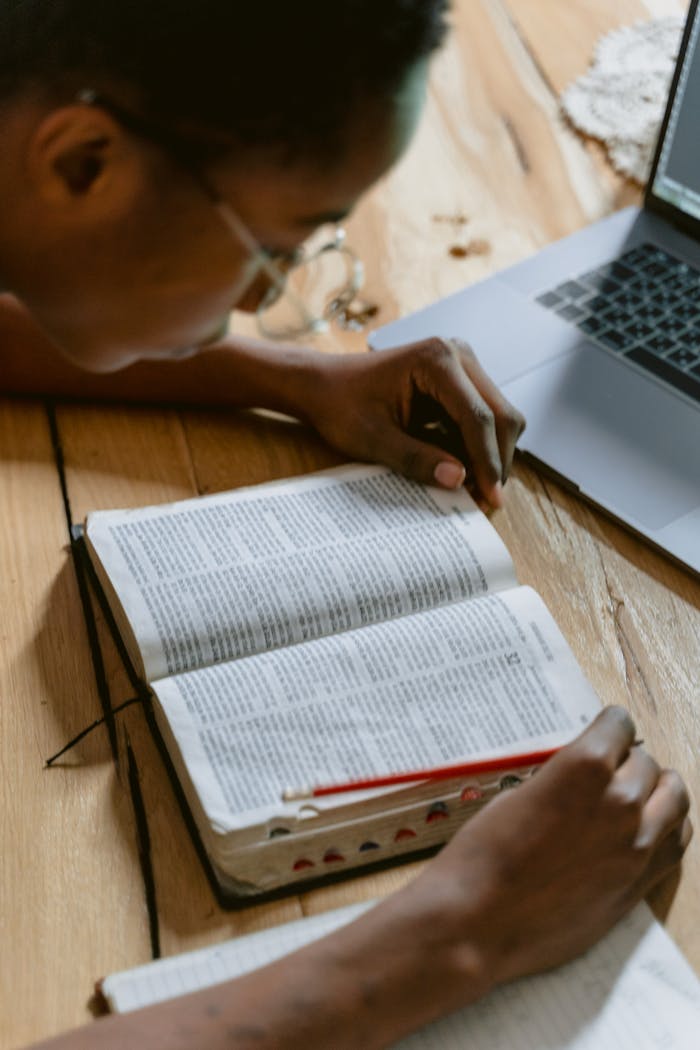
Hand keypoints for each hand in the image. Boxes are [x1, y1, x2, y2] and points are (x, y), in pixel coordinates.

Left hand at [305, 339, 525, 507]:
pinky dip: (478, 447)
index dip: (488, 461)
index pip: (478, 417)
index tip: (490, 498)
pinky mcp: (460, 381)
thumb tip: (459, 480)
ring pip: (499, 418)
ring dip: (491, 455)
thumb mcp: (372, 440)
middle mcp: (458, 355)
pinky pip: (483, 418)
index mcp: (436, 360)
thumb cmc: (340, 406)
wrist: (323, 385)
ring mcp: (462, 366)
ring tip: (473, 491)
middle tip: (486, 501)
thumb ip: (416, 459)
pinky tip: (460, 471)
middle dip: (496, 461)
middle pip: (501, 415)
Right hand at [413, 707, 691, 989]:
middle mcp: (620, 800)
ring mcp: (637, 845)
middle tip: (605, 772)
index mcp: (585, 767)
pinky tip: (647, 828)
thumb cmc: (484, 854)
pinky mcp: (640, 882)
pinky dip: (668, 827)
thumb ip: (560, 778)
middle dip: (626, 761)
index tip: (599, 736)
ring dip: (656, 789)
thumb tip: (578, 775)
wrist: (478, 920)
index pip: (619, 724)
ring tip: (634, 795)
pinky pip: (677, 841)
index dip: (606, 729)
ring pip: (674, 797)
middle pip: (646, 761)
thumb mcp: (517, 793)